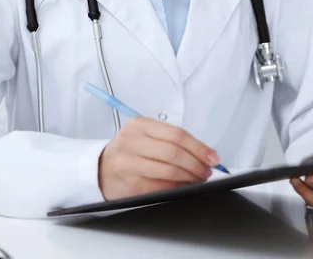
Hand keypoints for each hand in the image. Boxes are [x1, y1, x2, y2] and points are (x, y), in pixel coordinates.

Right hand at [98, 116, 219, 199]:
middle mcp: (132, 142)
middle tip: (207, 170)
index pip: (176, 134)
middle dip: (197, 163)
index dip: (199, 147)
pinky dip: (177, 188)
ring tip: (198, 178)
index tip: (212, 157)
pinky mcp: (130, 185)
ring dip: (190, 177)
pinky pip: (161, 187)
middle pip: (174, 153)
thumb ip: (169, 140)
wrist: (100, 170)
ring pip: (169, 171)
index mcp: (139, 125)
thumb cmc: (128, 151)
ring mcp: (129, 164)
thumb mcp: (144, 135)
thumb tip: (203, 153)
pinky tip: (183, 187)